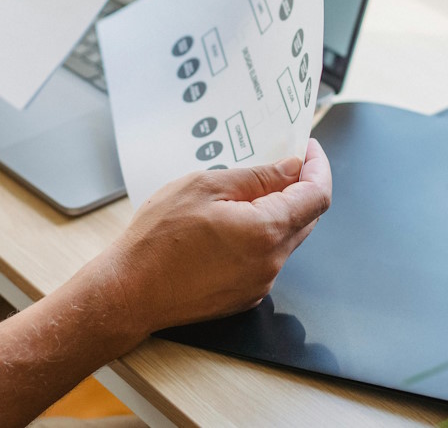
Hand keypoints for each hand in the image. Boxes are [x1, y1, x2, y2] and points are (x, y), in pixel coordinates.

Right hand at [87, 139, 332, 337]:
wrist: (128, 292)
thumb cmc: (157, 239)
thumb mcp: (205, 187)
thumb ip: (257, 177)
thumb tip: (291, 168)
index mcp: (267, 231)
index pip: (317, 196)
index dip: (318, 168)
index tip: (309, 150)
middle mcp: (271, 262)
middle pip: (306, 218)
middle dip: (299, 188)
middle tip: (278, 163)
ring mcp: (259, 283)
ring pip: (285, 239)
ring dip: (276, 213)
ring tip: (241, 194)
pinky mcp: (245, 296)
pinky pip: (265, 260)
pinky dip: (259, 237)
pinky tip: (228, 226)